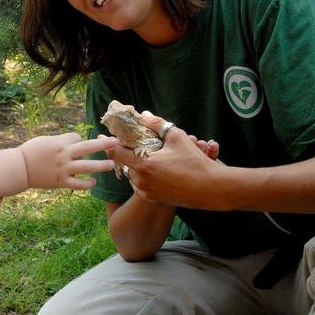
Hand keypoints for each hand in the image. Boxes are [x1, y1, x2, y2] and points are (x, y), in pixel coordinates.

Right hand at [20, 133, 116, 189]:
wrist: (19, 169)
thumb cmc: (30, 152)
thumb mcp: (45, 140)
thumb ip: (60, 140)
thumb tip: (75, 141)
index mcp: (59, 142)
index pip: (77, 137)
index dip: (79, 139)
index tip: (76, 143)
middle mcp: (64, 155)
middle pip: (87, 148)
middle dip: (103, 145)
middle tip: (116, 142)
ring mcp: (64, 169)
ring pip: (87, 167)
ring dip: (101, 166)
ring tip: (112, 164)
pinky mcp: (61, 182)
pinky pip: (78, 184)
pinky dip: (87, 184)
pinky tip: (93, 182)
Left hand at [108, 111, 224, 208]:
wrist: (210, 188)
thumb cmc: (194, 162)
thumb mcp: (177, 137)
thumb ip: (157, 124)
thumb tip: (144, 114)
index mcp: (142, 165)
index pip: (117, 153)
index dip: (109, 143)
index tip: (103, 136)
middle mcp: (140, 181)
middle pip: (126, 164)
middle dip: (130, 154)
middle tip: (137, 145)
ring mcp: (147, 192)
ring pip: (134, 175)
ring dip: (138, 166)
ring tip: (152, 158)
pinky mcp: (154, 200)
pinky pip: (142, 185)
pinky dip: (145, 177)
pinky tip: (159, 170)